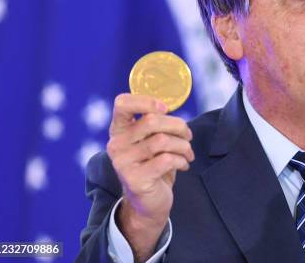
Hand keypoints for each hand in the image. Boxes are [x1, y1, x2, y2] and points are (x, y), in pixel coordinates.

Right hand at [106, 93, 192, 261]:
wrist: (148, 203)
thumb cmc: (154, 165)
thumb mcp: (151, 141)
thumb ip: (156, 124)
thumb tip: (170, 107)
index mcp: (119, 130)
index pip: (122, 103)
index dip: (147, 101)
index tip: (165, 109)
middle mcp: (116, 144)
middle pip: (152, 121)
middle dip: (178, 126)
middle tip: (188, 136)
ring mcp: (123, 162)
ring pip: (162, 140)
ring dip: (183, 146)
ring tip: (188, 153)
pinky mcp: (135, 179)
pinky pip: (167, 159)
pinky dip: (181, 160)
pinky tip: (184, 165)